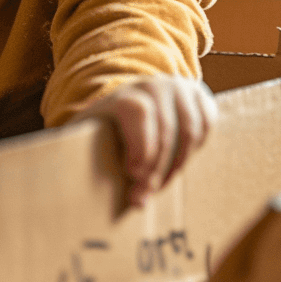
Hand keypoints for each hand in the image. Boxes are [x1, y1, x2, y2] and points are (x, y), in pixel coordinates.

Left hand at [75, 76, 217, 207]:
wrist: (127, 104)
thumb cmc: (104, 132)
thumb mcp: (87, 138)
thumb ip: (80, 157)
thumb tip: (74, 194)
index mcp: (121, 94)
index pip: (138, 112)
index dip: (141, 145)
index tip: (133, 174)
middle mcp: (151, 85)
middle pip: (166, 129)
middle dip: (158, 169)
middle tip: (144, 196)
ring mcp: (178, 87)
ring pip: (190, 130)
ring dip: (177, 165)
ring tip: (159, 185)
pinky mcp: (198, 95)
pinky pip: (206, 126)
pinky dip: (194, 151)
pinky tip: (175, 166)